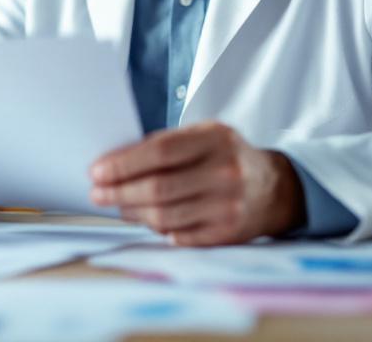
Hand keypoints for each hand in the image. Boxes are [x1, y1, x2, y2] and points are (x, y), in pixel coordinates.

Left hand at [89, 121, 303, 245]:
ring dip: (132, 212)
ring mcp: (228, 206)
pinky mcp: (227, 233)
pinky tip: (146, 219)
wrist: (274, 188)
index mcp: (215, 139)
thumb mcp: (203, 135)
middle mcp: (225, 172)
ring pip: (165, 216)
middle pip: (158, 188)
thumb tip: (114, 161)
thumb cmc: (227, 156)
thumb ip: (164, 144)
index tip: (97, 171)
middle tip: (97, 194)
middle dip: (119, 192)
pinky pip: (179, 235)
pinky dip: (157, 229)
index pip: (159, 152)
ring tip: (117, 206)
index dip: (123, 163)